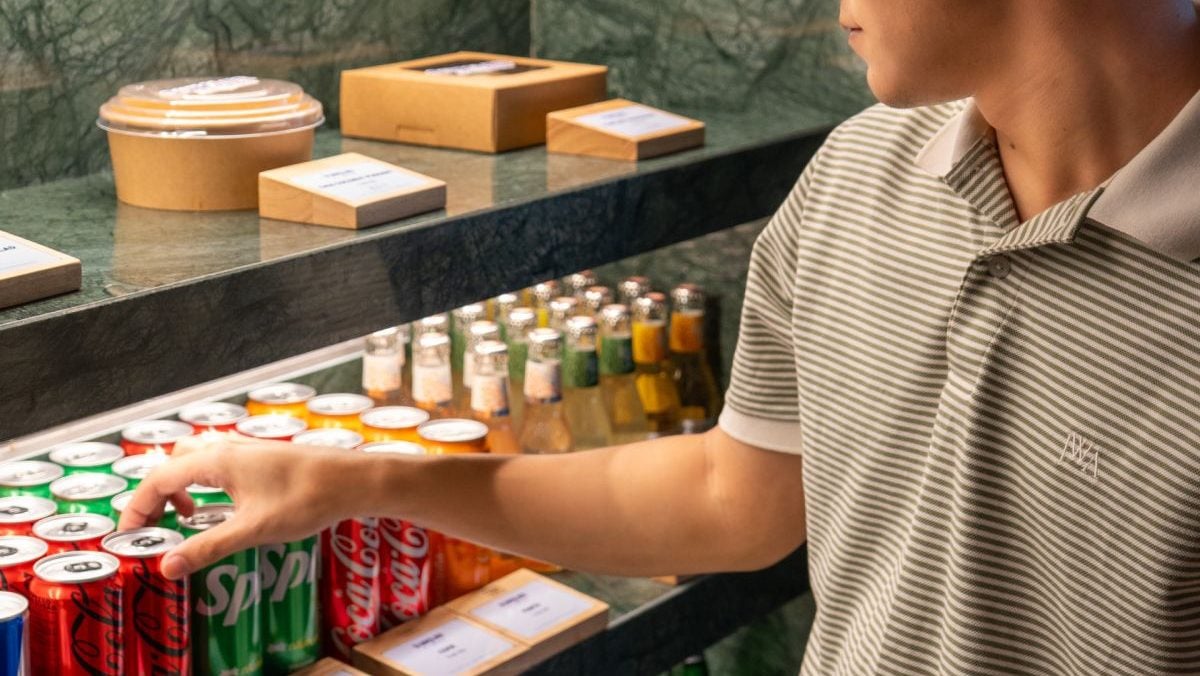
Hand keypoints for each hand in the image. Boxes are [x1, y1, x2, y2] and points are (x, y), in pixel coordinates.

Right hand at [119, 432, 362, 579]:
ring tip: (186, 517)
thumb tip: (167, 567)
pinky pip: (218, 462)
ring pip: (195, 460)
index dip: (137, 508)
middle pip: (172, 465)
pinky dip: (204, 481)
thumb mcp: (252, 529)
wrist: (352, 479)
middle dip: (156, 495)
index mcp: (216, 460)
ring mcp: (246, 449)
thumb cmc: (307, 498)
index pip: (157, 479)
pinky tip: (220, 505)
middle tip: (155, 528)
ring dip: (180, 486)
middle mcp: (227, 448)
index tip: (129, 536)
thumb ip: (208, 547)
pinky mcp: (261, 456)